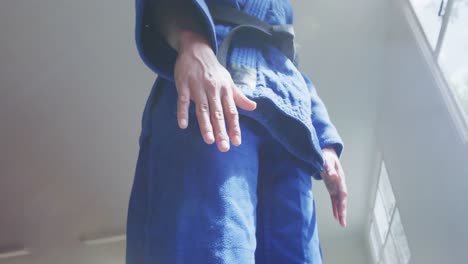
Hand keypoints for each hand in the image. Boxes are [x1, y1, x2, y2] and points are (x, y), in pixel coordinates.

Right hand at [174, 31, 256, 151]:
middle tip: (223, 147)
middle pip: (218, 114)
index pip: (232, 112)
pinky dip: (183, 112)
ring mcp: (198, 87)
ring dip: (206, 125)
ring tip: (209, 140)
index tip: (236, 142)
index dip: (234, 127)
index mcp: (225, 91)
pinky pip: (183, 101)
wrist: (196, 50)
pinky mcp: (184, 85)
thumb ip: (239, 97)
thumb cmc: (214, 70)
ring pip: (203, 109)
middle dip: (221, 131)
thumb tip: (253, 108)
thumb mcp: (228, 81)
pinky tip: (183, 125)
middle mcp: (213, 90)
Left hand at [320, 147, 347, 227]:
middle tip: (343, 223)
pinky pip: (334, 200)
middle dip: (343, 211)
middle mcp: (339, 184)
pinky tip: (336, 217)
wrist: (326, 153)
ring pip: (339, 202)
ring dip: (340, 212)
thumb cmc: (326, 156)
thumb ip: (329, 168)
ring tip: (341, 224)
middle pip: (342, 200)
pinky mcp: (332, 188)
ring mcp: (336, 187)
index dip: (343, 202)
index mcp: (340, 178)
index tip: (342, 211)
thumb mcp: (326, 160)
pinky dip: (335, 208)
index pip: (342, 192)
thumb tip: (333, 176)